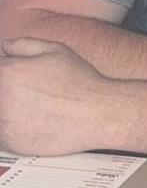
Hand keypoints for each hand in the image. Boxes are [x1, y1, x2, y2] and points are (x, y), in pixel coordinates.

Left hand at [0, 37, 111, 154]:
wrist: (96, 114)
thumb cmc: (79, 81)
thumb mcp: (56, 51)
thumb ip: (24, 45)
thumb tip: (6, 46)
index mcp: (6, 72)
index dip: (7, 72)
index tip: (17, 78)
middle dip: (8, 90)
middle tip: (28, 93)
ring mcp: (1, 122)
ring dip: (8, 109)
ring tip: (31, 107)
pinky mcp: (8, 143)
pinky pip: (2, 134)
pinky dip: (12, 128)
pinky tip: (32, 121)